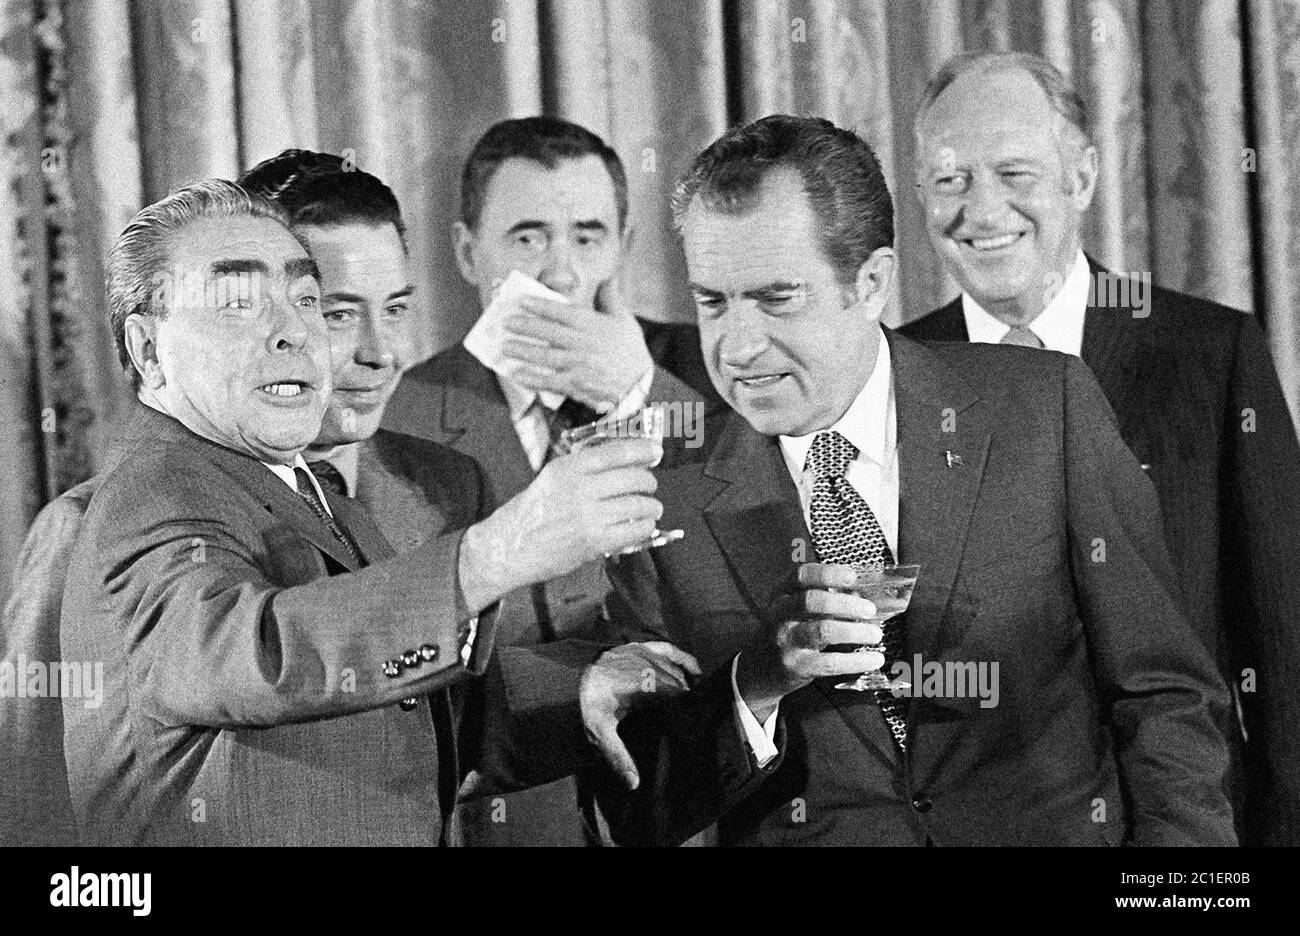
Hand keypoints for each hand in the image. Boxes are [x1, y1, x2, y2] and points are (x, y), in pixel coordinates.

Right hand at [458, 437, 661, 610]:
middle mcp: (579, 489)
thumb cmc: (531, 513)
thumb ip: (584, 468)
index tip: (654, 451)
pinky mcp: (594, 541)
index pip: (615, 451)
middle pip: (633, 477)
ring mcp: (587, 516)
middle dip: (648, 481)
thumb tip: (625, 459)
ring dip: (651, 507)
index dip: (641, 449)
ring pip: (638, 504)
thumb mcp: (552, 478)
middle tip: (649, 486)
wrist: (509, 547)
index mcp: (567, 468)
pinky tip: (641, 526)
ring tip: (650, 509)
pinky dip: (644, 527)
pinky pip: (634, 530)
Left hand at [501, 293, 653, 411]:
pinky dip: (532, 378)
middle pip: (547, 332)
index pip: (561, 312)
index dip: (539, 305)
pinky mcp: (575, 385)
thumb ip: (612, 297)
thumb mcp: (625, 320)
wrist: (640, 385)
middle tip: (505, 323)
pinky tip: (518, 374)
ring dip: (522, 351)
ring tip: (505, 347)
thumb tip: (607, 276)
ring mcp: (577, 365)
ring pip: (544, 356)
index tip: (522, 301)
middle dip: (524, 326)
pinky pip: (549, 381)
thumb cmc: (631, 352)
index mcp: (592, 325)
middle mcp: (581, 343)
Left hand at [580, 641, 702, 789]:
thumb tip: (634, 784)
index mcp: (643, 687)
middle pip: (679, 682)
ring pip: (676, 667)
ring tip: (695, 699)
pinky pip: (667, 648)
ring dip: (687, 682)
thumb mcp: (600, 734)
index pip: (677, 696)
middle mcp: (647, 666)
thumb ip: (619, 757)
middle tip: (692, 717)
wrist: (566, 680)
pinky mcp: (638, 646)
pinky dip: (683, 658)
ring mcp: (643, 653)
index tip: (691, 724)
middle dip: (687, 698)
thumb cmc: (587, 708)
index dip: (686, 709)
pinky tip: (694, 669)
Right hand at [735, 563, 882, 722]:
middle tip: (870, 610)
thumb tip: (862, 596)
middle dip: (846, 603)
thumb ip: (822, 600)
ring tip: (876, 634)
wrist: (758, 670)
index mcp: (781, 594)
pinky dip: (857, 660)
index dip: (828, 573)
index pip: (801, 576)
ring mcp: (786, 641)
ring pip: (823, 631)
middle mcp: (779, 615)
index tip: (852, 577)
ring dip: (855, 631)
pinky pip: (830, 662)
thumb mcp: (794, 611)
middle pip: (812, 601)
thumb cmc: (786, 633)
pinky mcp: (796, 666)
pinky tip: (874, 659)